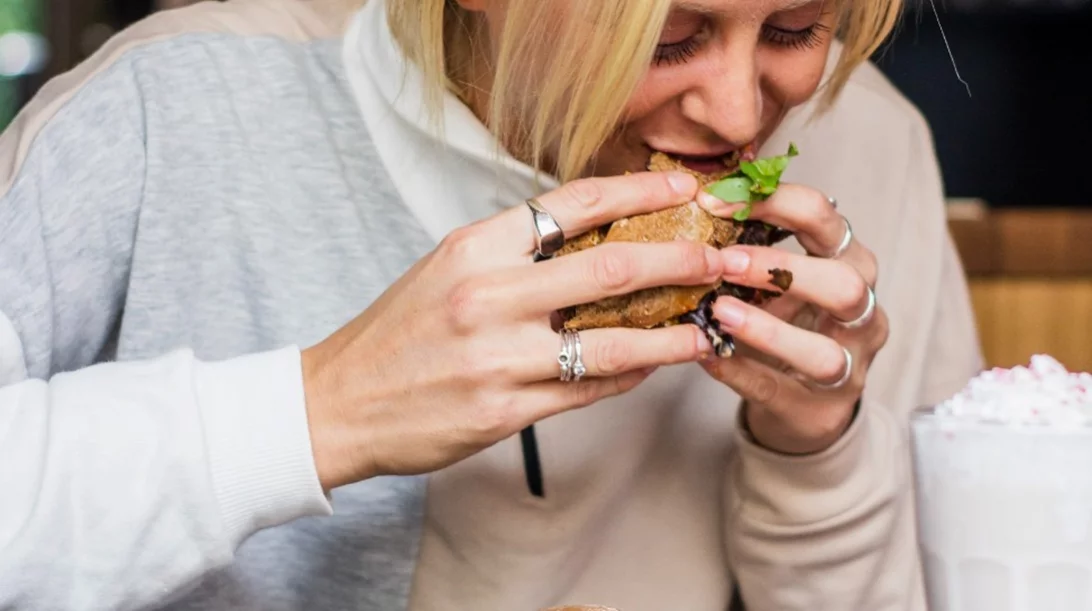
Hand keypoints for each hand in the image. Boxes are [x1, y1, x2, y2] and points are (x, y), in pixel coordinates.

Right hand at [302, 172, 725, 489]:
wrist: (339, 402)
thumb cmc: (398, 333)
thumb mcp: (447, 269)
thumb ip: (515, 253)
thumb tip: (594, 239)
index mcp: (475, 247)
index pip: (574, 203)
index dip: (640, 190)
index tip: (685, 186)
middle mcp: (488, 295)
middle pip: (612, 267)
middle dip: (680, 259)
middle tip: (720, 258)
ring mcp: (498, 357)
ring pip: (613, 342)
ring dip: (671, 334)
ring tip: (705, 329)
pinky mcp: (503, 411)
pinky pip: (587, 390)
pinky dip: (628, 376)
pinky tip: (651, 367)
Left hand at [698, 186, 888, 454]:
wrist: (803, 406)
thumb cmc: (787, 324)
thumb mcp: (777, 281)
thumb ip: (751, 246)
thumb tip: (698, 202)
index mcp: (851, 264)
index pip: (828, 220)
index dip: (776, 203)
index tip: (717, 200)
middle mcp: (862, 314)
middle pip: (845, 284)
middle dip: (783, 269)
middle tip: (725, 262)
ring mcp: (848, 368)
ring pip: (822, 352)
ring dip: (766, 330)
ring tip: (718, 311)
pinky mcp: (818, 411)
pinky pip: (777, 391)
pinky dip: (739, 372)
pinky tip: (706, 354)